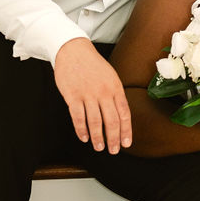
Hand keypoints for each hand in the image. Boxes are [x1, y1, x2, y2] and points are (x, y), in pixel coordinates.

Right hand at [54, 38, 131, 152]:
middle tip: (113, 150)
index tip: (126, 143)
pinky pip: (78, 117)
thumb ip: (115, 95)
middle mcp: (104, 92)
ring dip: (98, 137)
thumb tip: (120, 116)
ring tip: (99, 147)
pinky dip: (81, 129)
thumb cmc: (92, 64)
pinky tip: (84, 137)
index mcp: (115, 87)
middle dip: (113, 139)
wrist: (73, 49)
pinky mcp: (73, 95)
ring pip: (95, 122)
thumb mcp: (111, 76)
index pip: (124, 114)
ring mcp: (88, 94)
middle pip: (112, 121)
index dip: (126, 131)